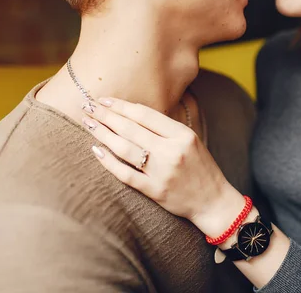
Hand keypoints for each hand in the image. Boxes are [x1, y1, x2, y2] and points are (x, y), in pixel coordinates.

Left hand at [82, 97, 246, 236]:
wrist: (213, 201)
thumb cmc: (200, 167)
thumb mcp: (190, 140)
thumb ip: (164, 128)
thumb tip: (130, 113)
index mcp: (182, 134)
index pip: (145, 115)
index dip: (122, 105)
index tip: (104, 99)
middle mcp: (172, 151)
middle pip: (131, 129)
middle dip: (106, 115)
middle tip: (87, 107)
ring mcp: (162, 172)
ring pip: (125, 148)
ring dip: (103, 134)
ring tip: (88, 123)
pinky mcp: (155, 191)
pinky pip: (126, 174)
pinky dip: (109, 161)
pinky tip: (96, 150)